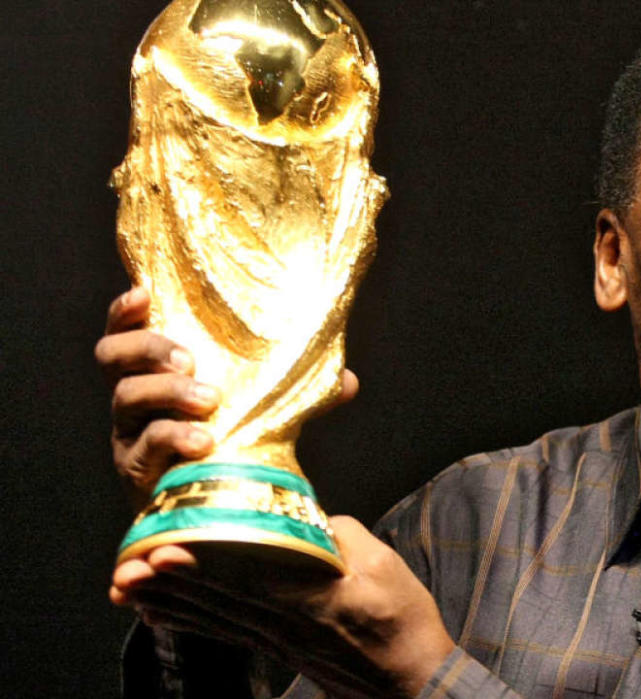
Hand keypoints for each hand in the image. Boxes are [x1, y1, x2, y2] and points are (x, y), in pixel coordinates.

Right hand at [95, 287, 358, 507]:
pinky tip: (204, 441)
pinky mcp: (136, 470)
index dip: (126, 310)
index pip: (127, 329)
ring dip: (167, 391)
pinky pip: (144, 447)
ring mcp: (129, 433)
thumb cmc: (235, 444)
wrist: (220, 507)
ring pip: (126, 397)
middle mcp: (134, 396)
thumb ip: (301, 391)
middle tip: (189, 359)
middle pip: (113, 356)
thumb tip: (349, 381)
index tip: (144, 293)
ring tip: (209, 400)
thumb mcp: (267, 409)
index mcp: (158, 371)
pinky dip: (174, 437)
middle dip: (148, 348)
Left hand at [111, 516, 454, 697]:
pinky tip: (156, 611)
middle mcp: (284, 622)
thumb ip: (341, 534)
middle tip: (128, 563)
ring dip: (168, 598)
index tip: (165, 550)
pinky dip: (187, 620)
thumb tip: (310, 515)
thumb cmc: (401, 620)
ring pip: (213, 614)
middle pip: (218, 597)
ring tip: (127, 583)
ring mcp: (276, 638)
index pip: (246, 578)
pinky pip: (222, 631)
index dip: (203, 565)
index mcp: (312, 597)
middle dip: (170, 580)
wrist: (407, 677)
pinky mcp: (274, 646)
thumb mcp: (383, 565)